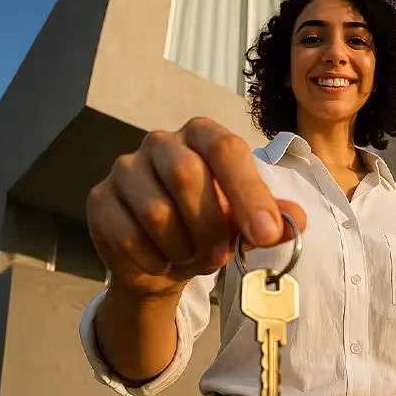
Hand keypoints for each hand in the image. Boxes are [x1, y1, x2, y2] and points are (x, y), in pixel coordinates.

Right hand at [86, 117, 306, 298]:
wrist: (163, 260)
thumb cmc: (209, 229)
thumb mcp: (245, 224)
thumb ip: (271, 219)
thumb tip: (296, 219)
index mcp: (202, 135)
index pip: (226, 149)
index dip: (247, 193)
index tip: (265, 234)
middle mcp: (160, 142)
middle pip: (186, 175)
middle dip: (209, 226)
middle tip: (220, 256)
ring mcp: (124, 169)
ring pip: (156, 212)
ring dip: (183, 248)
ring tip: (191, 256)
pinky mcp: (99, 200)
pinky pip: (128, 237)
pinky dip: (153, 260)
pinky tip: (161, 260)